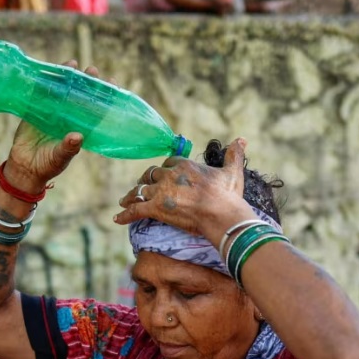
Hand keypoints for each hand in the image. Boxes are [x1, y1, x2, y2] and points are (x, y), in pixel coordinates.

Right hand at [2, 60, 100, 194]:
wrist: (24, 168)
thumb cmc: (47, 166)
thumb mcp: (59, 158)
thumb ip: (68, 148)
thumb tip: (78, 137)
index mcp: (78, 128)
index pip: (95, 110)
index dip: (104, 97)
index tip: (112, 83)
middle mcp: (67, 118)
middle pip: (79, 96)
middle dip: (86, 83)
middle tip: (92, 70)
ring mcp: (51, 113)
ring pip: (61, 92)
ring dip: (66, 78)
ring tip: (72, 64)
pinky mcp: (35, 111)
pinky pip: (40, 94)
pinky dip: (44, 83)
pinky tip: (48, 71)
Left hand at [114, 137, 254, 244]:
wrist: (221, 214)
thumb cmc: (228, 195)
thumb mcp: (233, 171)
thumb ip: (234, 154)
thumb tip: (241, 139)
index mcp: (185, 165)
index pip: (168, 163)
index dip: (165, 170)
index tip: (162, 175)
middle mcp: (170, 175)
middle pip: (151, 175)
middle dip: (146, 180)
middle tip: (141, 186)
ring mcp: (161, 192)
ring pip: (140, 190)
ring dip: (132, 195)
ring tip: (124, 200)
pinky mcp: (156, 209)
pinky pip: (135, 210)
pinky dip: (125, 215)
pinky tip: (117, 219)